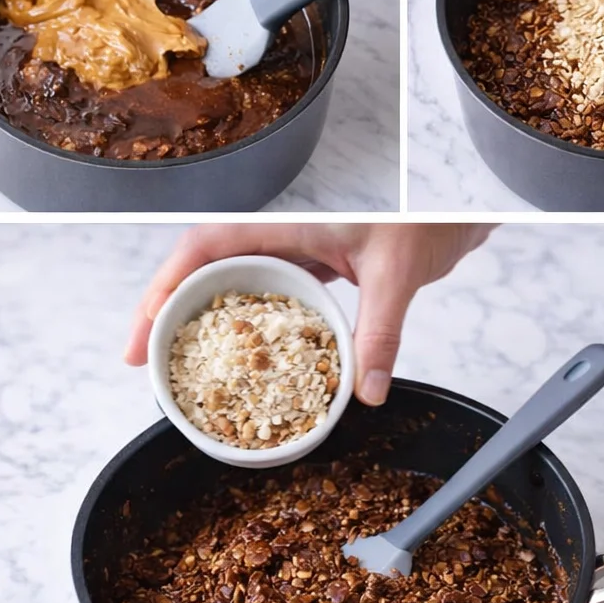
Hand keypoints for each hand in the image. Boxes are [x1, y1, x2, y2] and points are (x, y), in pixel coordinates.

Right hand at [124, 223, 492, 403]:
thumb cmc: (428, 220)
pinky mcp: (314, 269)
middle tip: (143, 362)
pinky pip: (265, 299)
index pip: (207, 245)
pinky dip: (245, 329)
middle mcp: (284, 235)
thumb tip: (364, 391)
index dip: (165, 284)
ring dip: (200, 320)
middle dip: (166, 309)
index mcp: (289, 221)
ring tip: (175, 368)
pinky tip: (240, 364)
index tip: (142, 329)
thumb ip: (380, 332)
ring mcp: (297, 253)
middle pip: (205, 268)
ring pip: (230, 284)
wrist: (460, 211)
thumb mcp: (397, 274)